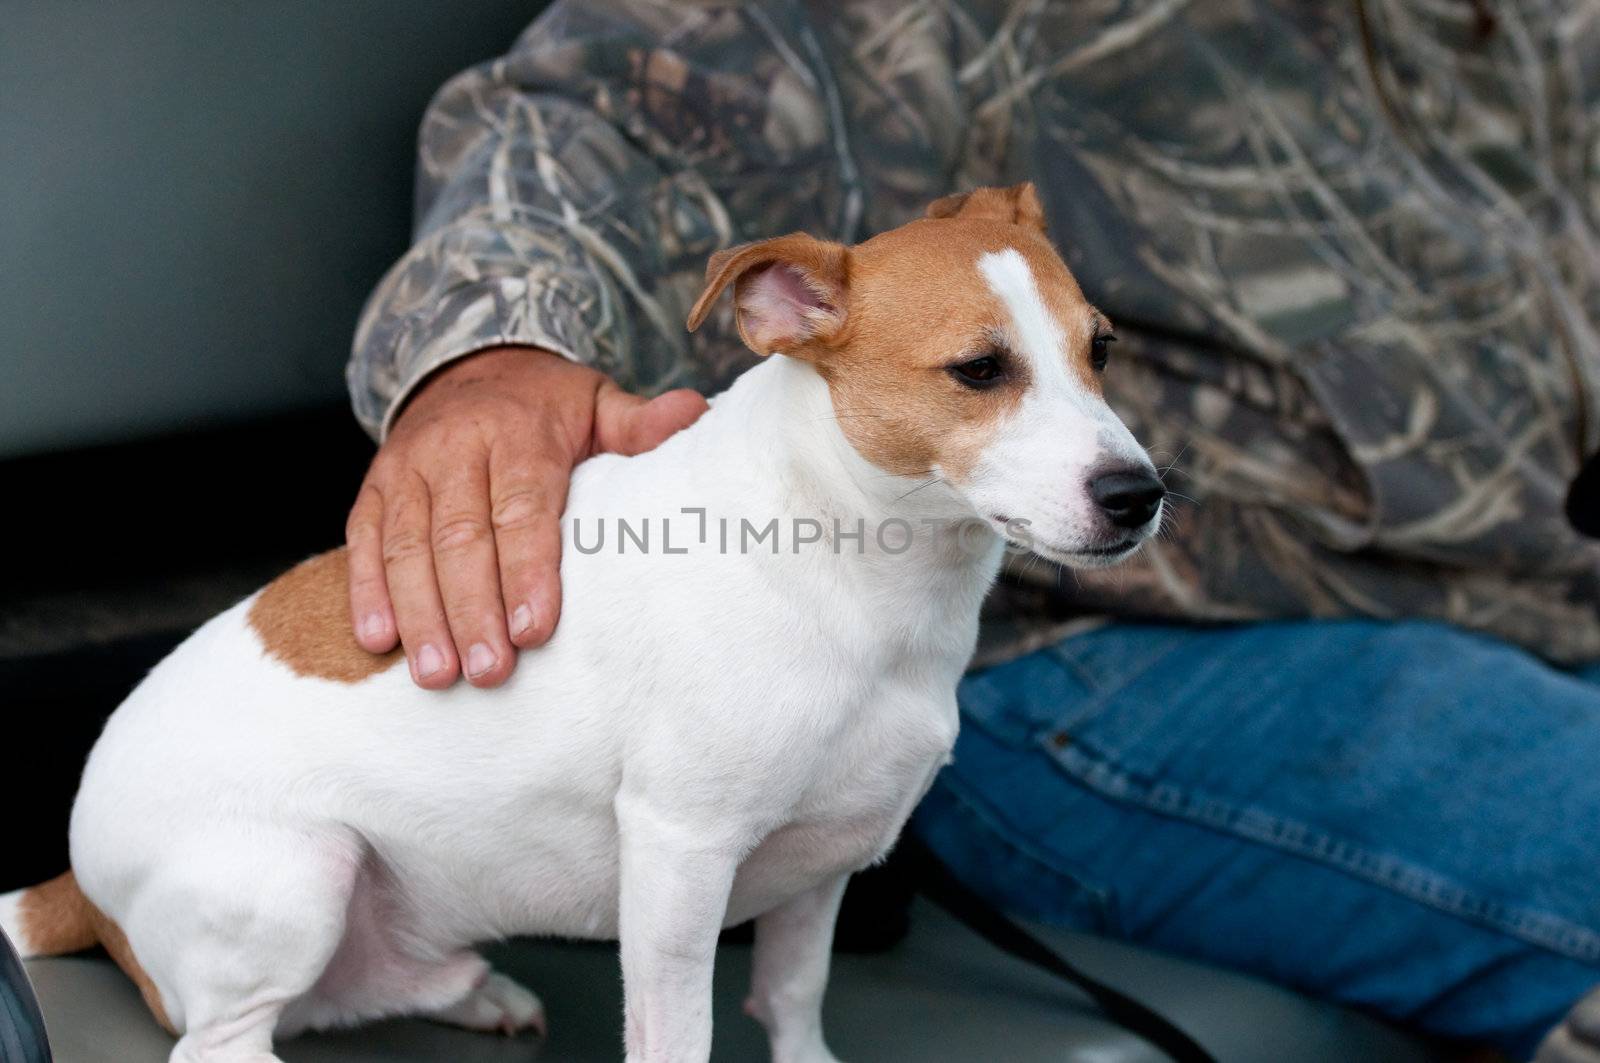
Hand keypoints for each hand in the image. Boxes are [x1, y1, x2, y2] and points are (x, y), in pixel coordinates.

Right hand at [346, 346, 707, 687]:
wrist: (468, 365)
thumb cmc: (547, 407)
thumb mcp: (598, 403)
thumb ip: (640, 423)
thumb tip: (694, 414)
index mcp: (517, 432)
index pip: (520, 506)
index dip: (526, 570)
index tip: (533, 629)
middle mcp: (454, 447)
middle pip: (459, 537)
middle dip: (472, 610)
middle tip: (488, 672)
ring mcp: (406, 468)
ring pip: (406, 546)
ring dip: (420, 614)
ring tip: (437, 675)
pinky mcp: (373, 488)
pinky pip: (362, 541)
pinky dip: (367, 592)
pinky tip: (377, 641)